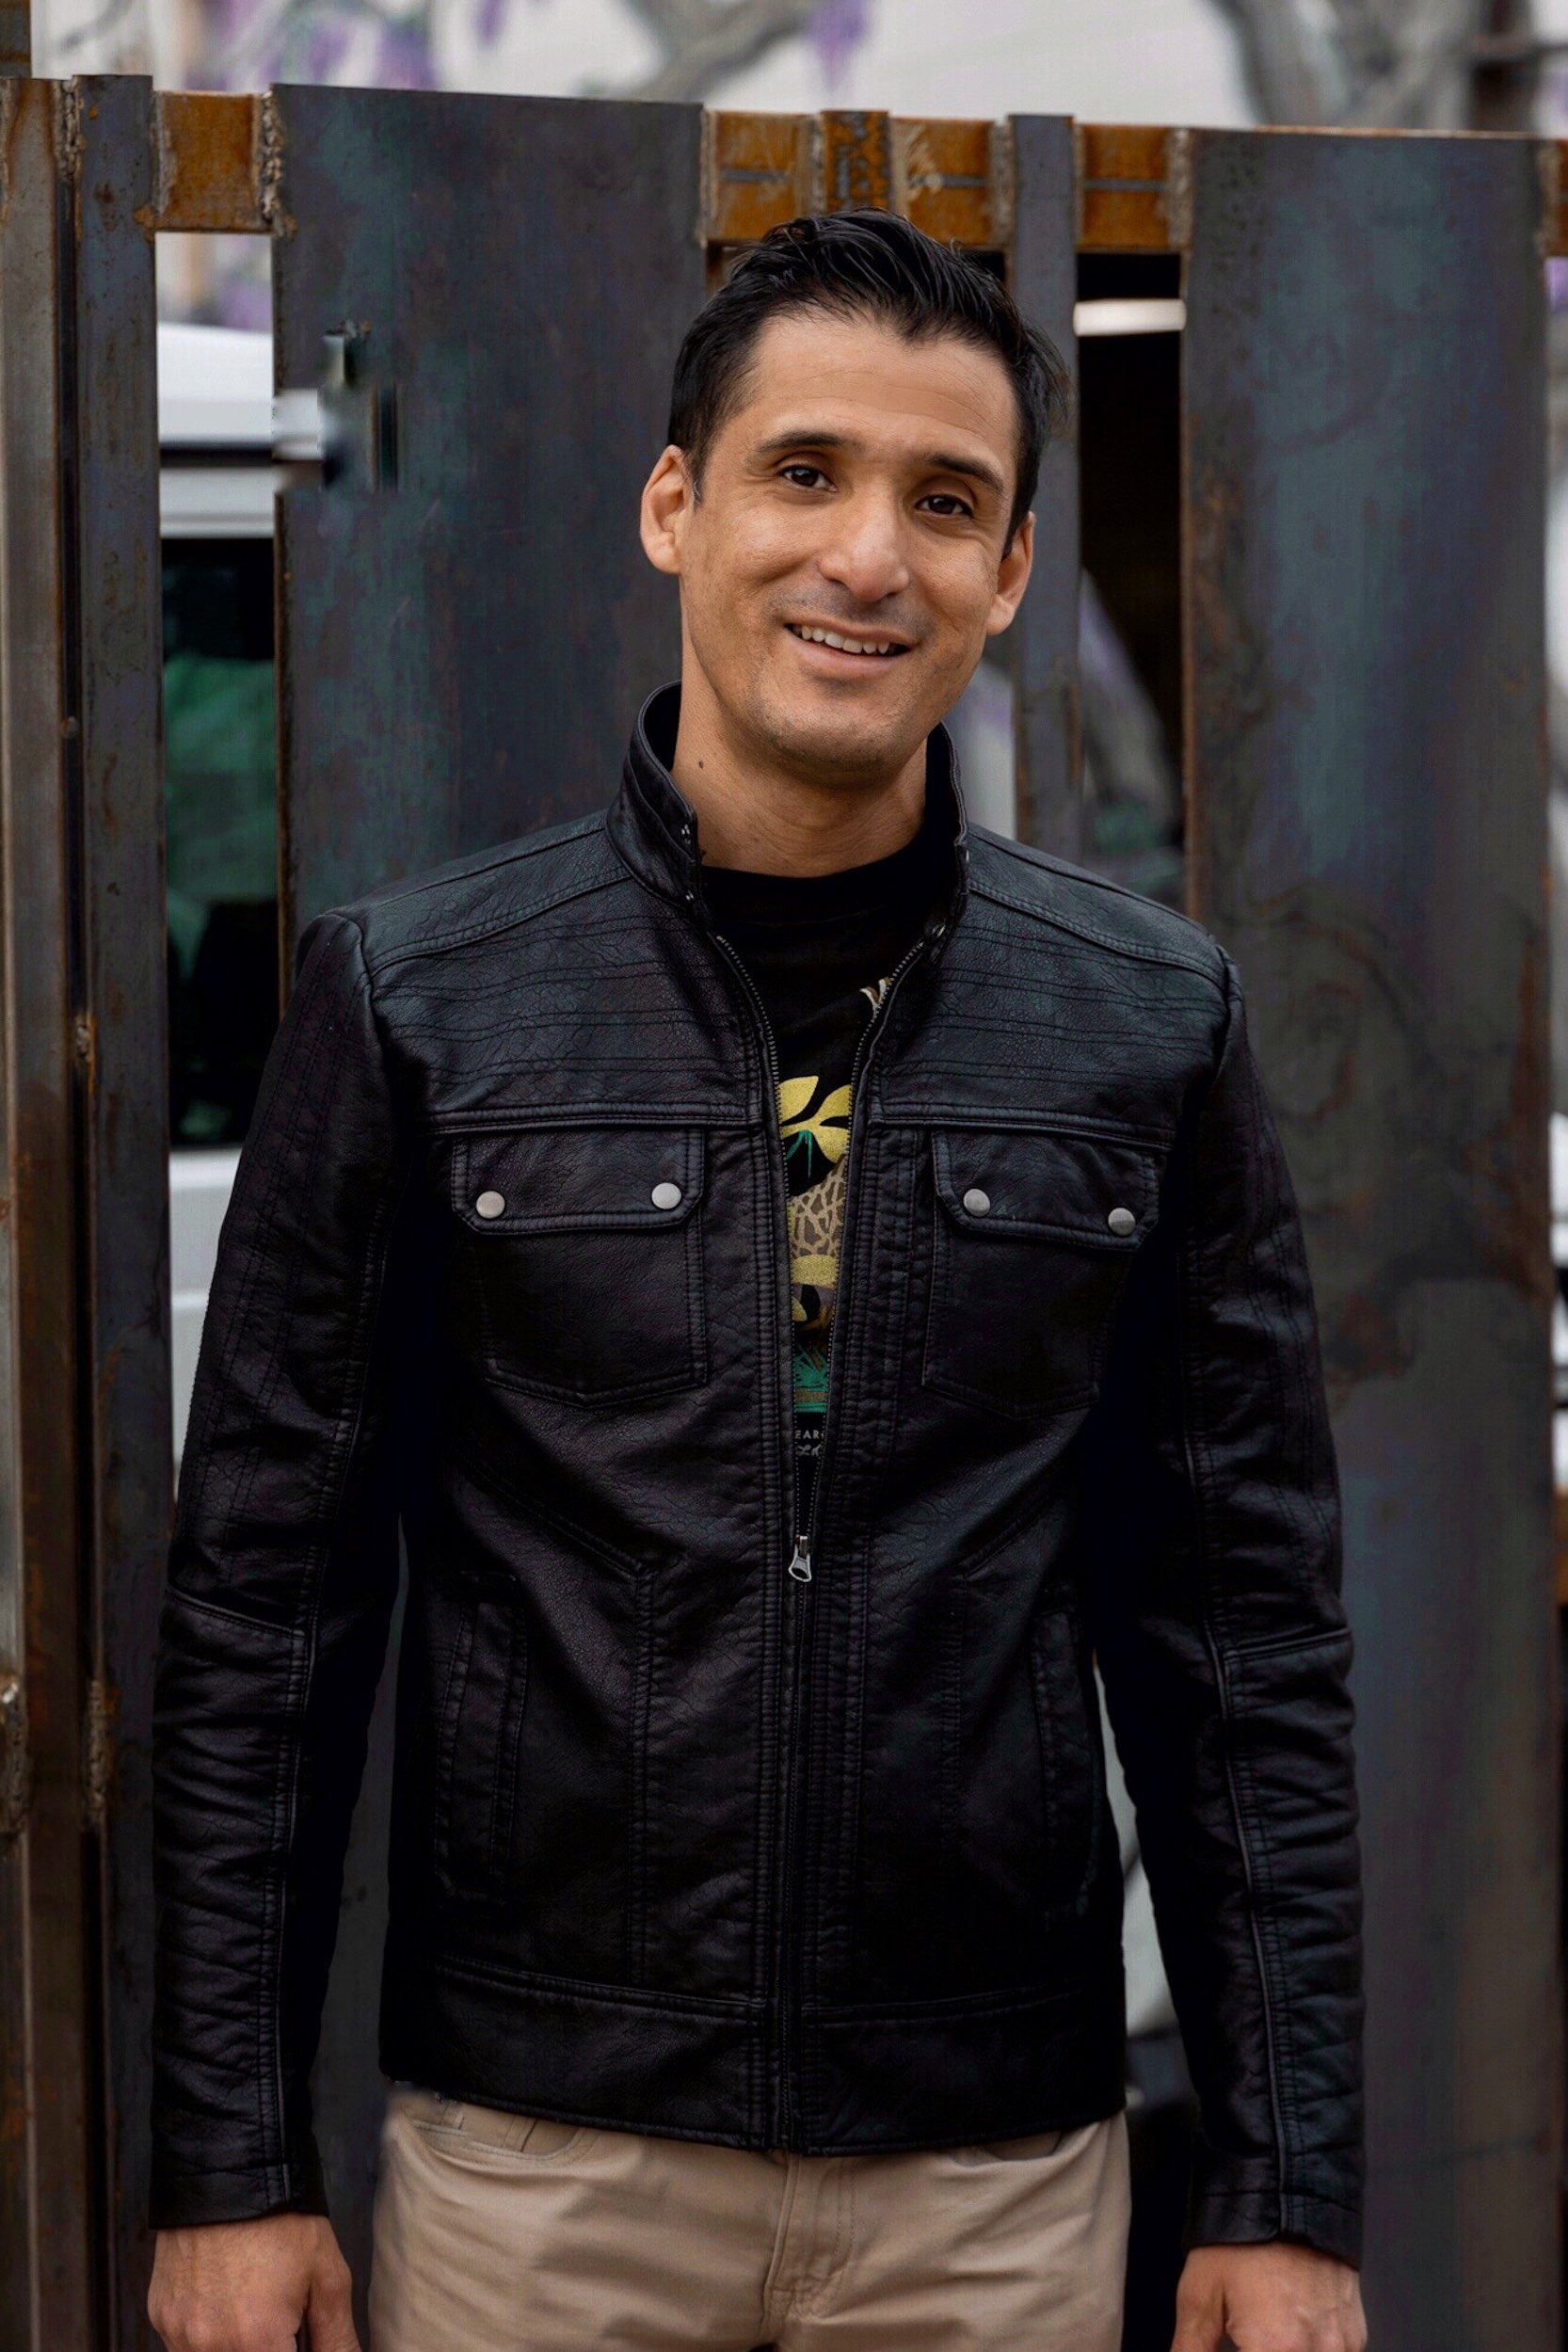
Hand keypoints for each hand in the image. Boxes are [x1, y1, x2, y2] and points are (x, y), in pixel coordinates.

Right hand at [148, 2212, 359, 2351]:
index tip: (296, 2337)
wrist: (227, 2169)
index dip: (291, 2351)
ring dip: (235, 2345)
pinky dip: (207, 2336)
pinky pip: (185, 2345)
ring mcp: (179, 2334)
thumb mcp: (326, 2276)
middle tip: (278, 2320)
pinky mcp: (160, 2317)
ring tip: (251, 2308)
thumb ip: (337, 2339)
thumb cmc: (283, 2220)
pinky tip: (225, 2302)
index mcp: (258, 2342)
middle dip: (265, 2347)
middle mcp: (211, 2347)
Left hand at [1174, 2241, 1366, 2351]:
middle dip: (1260, 2350)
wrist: (1289, 2193)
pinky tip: (1288, 2328)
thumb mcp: (1199, 2295)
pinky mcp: (1355, 2335)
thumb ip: (1191, 2349)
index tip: (1235, 2342)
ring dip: (1285, 2350)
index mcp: (1275, 2351)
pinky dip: (1309, 2349)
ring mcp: (1341, 2346)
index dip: (1242, 2351)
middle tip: (1245, 2337)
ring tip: (1266, 2327)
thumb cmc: (1241, 2241)